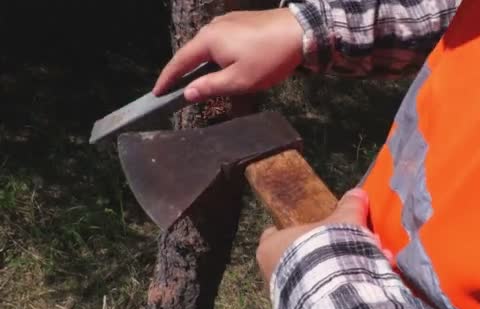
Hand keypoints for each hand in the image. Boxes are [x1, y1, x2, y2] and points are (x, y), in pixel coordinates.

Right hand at [153, 8, 303, 101]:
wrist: (300, 31)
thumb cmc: (269, 58)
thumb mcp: (239, 81)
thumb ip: (210, 87)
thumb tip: (187, 93)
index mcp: (208, 40)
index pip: (179, 62)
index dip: (167, 79)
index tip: (157, 93)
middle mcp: (213, 26)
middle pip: (192, 52)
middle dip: (184, 72)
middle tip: (176, 91)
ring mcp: (228, 21)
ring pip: (208, 46)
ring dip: (202, 64)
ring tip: (201, 81)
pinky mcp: (241, 21)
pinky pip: (221, 40)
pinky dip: (216, 55)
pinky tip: (224, 65)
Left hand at [256, 188, 369, 284]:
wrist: (328, 294)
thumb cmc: (325, 253)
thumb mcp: (342, 223)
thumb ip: (349, 208)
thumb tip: (357, 194)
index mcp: (271, 245)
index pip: (275, 233)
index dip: (295, 230)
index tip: (312, 230)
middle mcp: (269, 271)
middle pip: (292, 257)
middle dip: (317, 254)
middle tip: (340, 251)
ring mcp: (280, 294)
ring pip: (304, 278)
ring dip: (326, 274)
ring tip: (352, 270)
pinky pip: (312, 297)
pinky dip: (328, 292)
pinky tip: (349, 287)